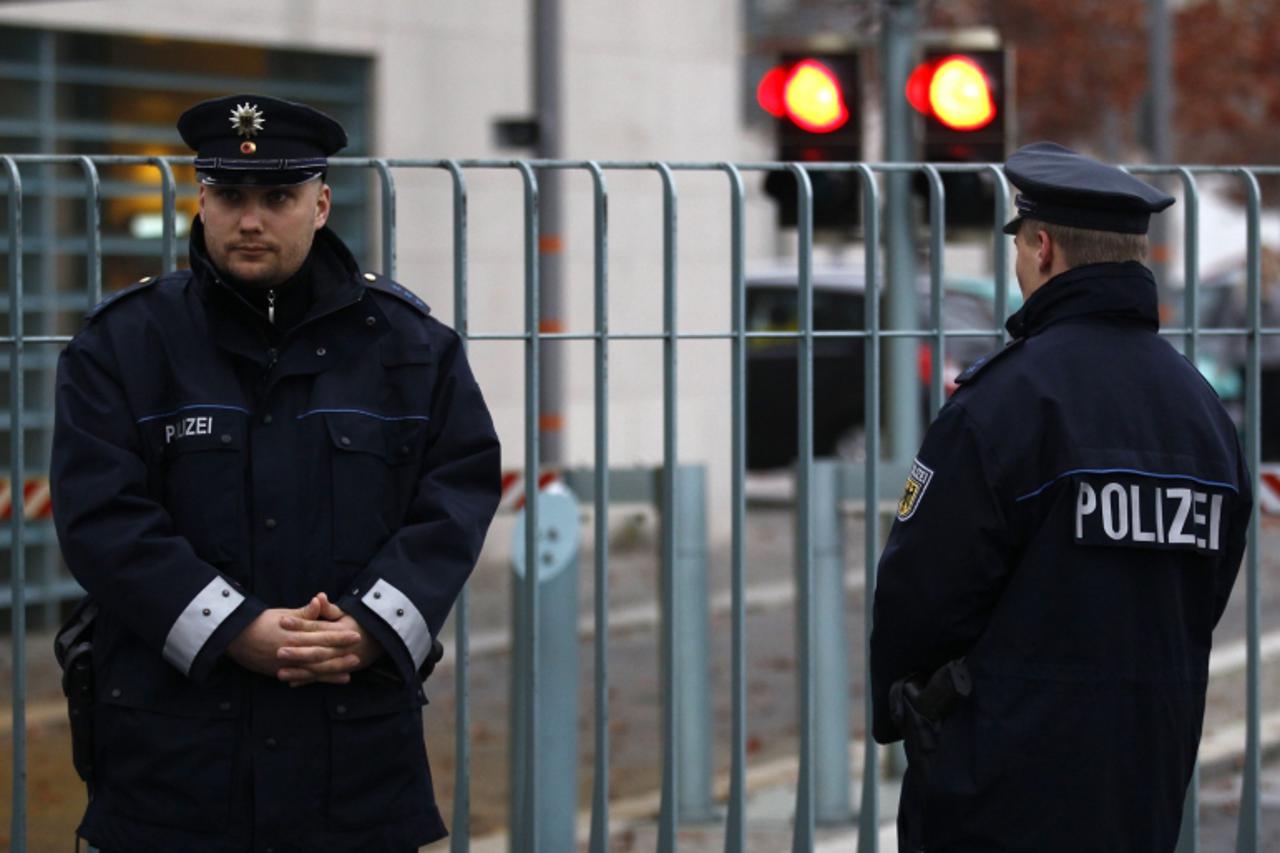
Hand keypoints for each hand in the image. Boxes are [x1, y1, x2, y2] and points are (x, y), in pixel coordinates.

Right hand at [226, 595, 361, 681]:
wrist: (234, 637)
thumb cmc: (260, 622)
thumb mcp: (283, 614)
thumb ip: (304, 612)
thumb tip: (320, 600)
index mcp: (294, 632)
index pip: (321, 634)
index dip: (339, 635)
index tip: (355, 635)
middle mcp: (292, 649)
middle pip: (321, 653)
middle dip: (340, 655)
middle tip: (358, 655)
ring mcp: (286, 663)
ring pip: (313, 668)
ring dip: (332, 670)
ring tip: (350, 671)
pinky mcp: (280, 671)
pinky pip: (302, 677)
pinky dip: (317, 679)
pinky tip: (330, 680)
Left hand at [276, 593, 385, 685]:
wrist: (382, 640)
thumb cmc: (359, 624)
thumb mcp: (346, 614)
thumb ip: (330, 608)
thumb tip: (318, 596)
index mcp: (340, 630)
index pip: (317, 626)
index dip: (300, 624)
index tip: (283, 621)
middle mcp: (341, 647)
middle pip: (317, 650)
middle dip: (298, 652)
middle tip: (279, 651)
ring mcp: (341, 661)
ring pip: (319, 668)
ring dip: (299, 671)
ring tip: (280, 673)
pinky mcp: (340, 671)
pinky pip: (322, 678)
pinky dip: (307, 681)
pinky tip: (291, 683)